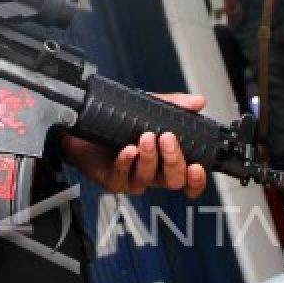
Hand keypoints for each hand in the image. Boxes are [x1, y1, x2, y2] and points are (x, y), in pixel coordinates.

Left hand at [62, 93, 209, 198]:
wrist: (85, 126)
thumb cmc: (120, 122)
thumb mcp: (150, 108)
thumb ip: (175, 105)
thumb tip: (198, 102)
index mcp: (166, 161)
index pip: (188, 179)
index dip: (196, 179)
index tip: (197, 166)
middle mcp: (152, 172)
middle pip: (173, 180)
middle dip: (173, 160)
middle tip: (167, 138)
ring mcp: (133, 177)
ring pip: (148, 178)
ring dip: (149, 158)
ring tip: (145, 137)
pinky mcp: (113, 180)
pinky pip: (123, 177)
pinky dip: (126, 163)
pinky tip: (127, 150)